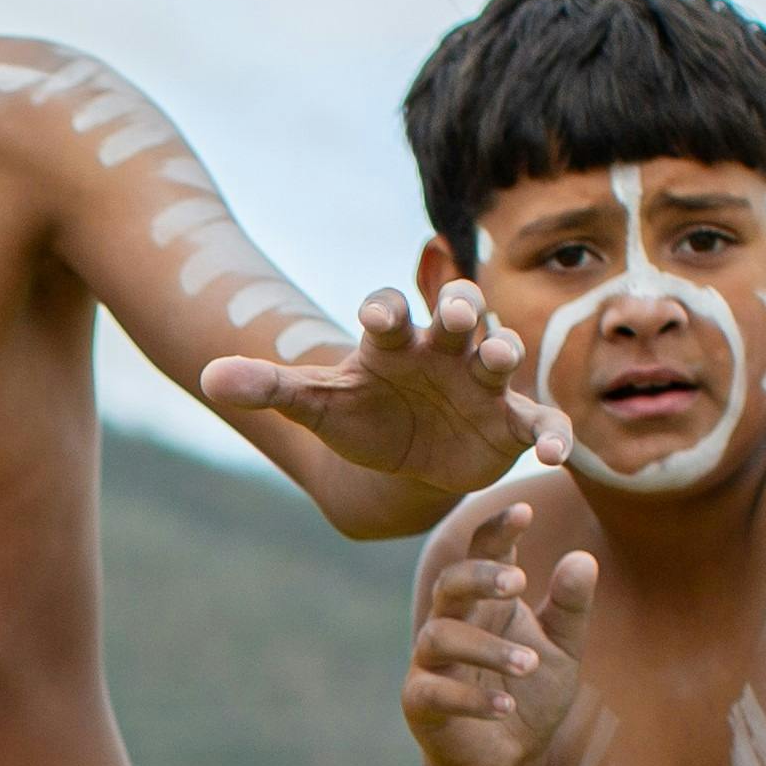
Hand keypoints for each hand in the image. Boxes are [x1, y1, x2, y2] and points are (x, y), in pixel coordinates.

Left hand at [207, 277, 569, 494]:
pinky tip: (558, 456)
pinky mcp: (512, 422)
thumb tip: (207, 377)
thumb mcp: (316, 404)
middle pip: (458, 315)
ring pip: (500, 356)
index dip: (385, 309)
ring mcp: (482, 382)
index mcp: (395, 341)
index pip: (391, 312)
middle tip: (455, 310)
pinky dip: (555, 434)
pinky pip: (540, 423)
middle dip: (460, 309)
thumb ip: (269, 386)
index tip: (374, 315)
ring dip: (501, 352)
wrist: (404, 456)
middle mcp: (444, 350)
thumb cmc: (361, 416)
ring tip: (499, 358)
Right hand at [407, 501, 596, 765]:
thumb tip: (582, 558)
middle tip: (519, 582)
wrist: (508, 759)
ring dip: (485, 648)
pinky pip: (435, 692)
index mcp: (486, 602)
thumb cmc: (532, 695)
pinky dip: (471, 699)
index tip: (524, 509)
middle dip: (480, 577)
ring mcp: (429, 663)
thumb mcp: (563, 649)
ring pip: (439, 636)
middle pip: (450, 583)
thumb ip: (570, 608)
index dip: (498, 530)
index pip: (483, 553)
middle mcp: (451, 623)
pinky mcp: (419, 704)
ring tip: (529, 664)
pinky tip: (506, 708)